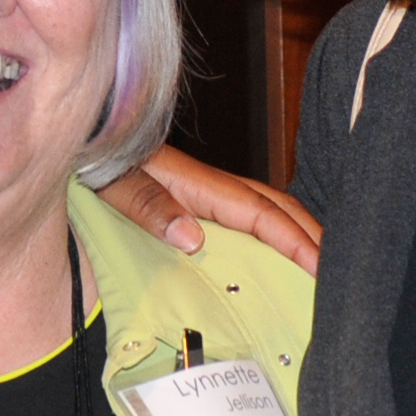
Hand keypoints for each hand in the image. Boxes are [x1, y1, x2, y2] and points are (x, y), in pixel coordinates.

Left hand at [94, 147, 322, 272]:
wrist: (74, 138)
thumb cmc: (91, 158)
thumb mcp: (112, 180)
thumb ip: (148, 205)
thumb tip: (193, 238)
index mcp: (196, 183)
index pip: (260, 213)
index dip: (295, 240)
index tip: (322, 269)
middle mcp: (208, 187)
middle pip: (277, 208)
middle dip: (313, 238)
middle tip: (341, 278)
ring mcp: (202, 194)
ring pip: (265, 213)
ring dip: (297, 237)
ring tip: (320, 273)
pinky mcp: (190, 202)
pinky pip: (243, 222)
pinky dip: (270, 239)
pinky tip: (272, 265)